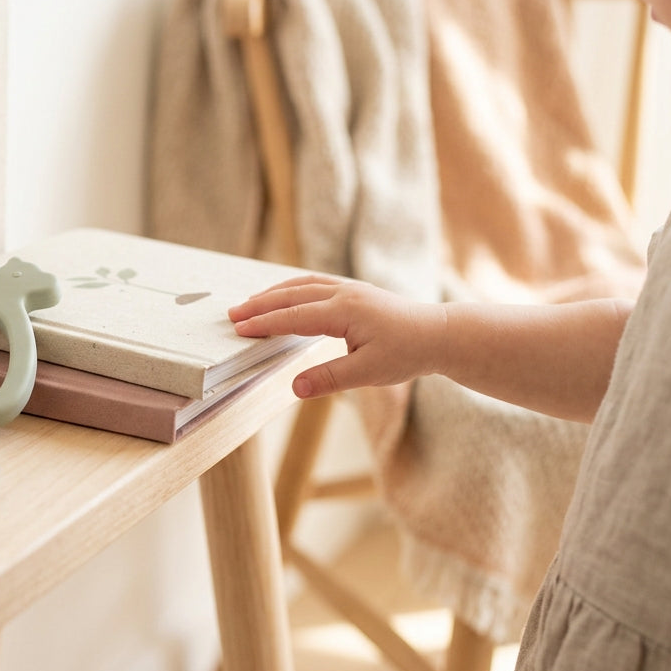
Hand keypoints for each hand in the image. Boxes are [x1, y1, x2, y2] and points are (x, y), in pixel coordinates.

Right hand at [227, 275, 445, 397]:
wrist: (438, 334)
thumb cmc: (407, 354)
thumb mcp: (368, 373)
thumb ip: (329, 378)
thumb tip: (294, 387)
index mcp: (345, 311)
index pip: (294, 316)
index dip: (265, 323)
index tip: (239, 328)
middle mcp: (344, 293)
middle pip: (292, 295)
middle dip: (260, 304)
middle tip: (232, 314)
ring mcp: (350, 288)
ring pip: (302, 284)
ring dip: (274, 293)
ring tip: (250, 302)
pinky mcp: (355, 291)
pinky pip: (316, 282)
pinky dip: (293, 287)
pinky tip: (285, 294)